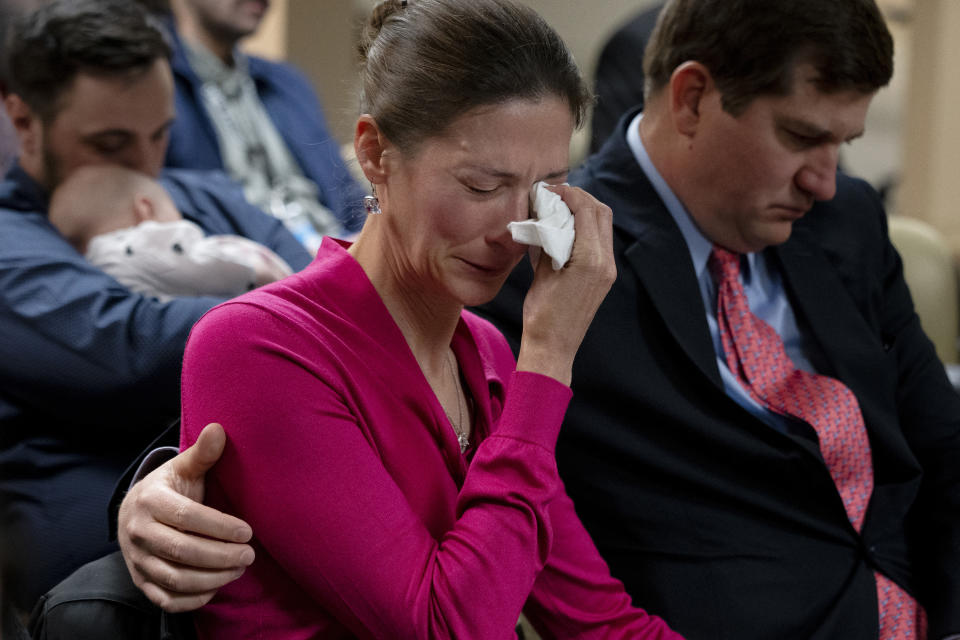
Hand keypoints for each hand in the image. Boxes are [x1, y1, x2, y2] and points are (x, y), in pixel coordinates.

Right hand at [118, 423, 254, 611]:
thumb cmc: (169, 488)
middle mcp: (138, 531)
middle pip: (182, 551)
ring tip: (239, 569)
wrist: (133, 511)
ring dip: (212, 579)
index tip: (248, 532)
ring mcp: (136, 559)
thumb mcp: (182, 468)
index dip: (219, 527)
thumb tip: (219, 428)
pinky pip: (165, 599)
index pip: (187, 517)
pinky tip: (217, 587)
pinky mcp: (140, 581)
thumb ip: (202, 453)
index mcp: (150, 500)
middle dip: (221, 556)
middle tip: (250, 555)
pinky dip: (192, 599)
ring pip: (175, 578)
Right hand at [516, 185, 615, 385]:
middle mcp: (605, 262)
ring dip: (585, 211)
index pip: (587, 211)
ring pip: (603, 226)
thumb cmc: (542, 315)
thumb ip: (550, 241)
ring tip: (561, 208)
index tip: (551, 189)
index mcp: (590, 260)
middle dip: (581, 198)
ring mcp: (607, 270)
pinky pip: (600, 242)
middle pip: (601, 213)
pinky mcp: (604, 277)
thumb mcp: (542, 273)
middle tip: (557, 195)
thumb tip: (548, 217)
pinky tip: (567, 228)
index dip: (570, 194)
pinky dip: (586, 228)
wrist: (554, 347)